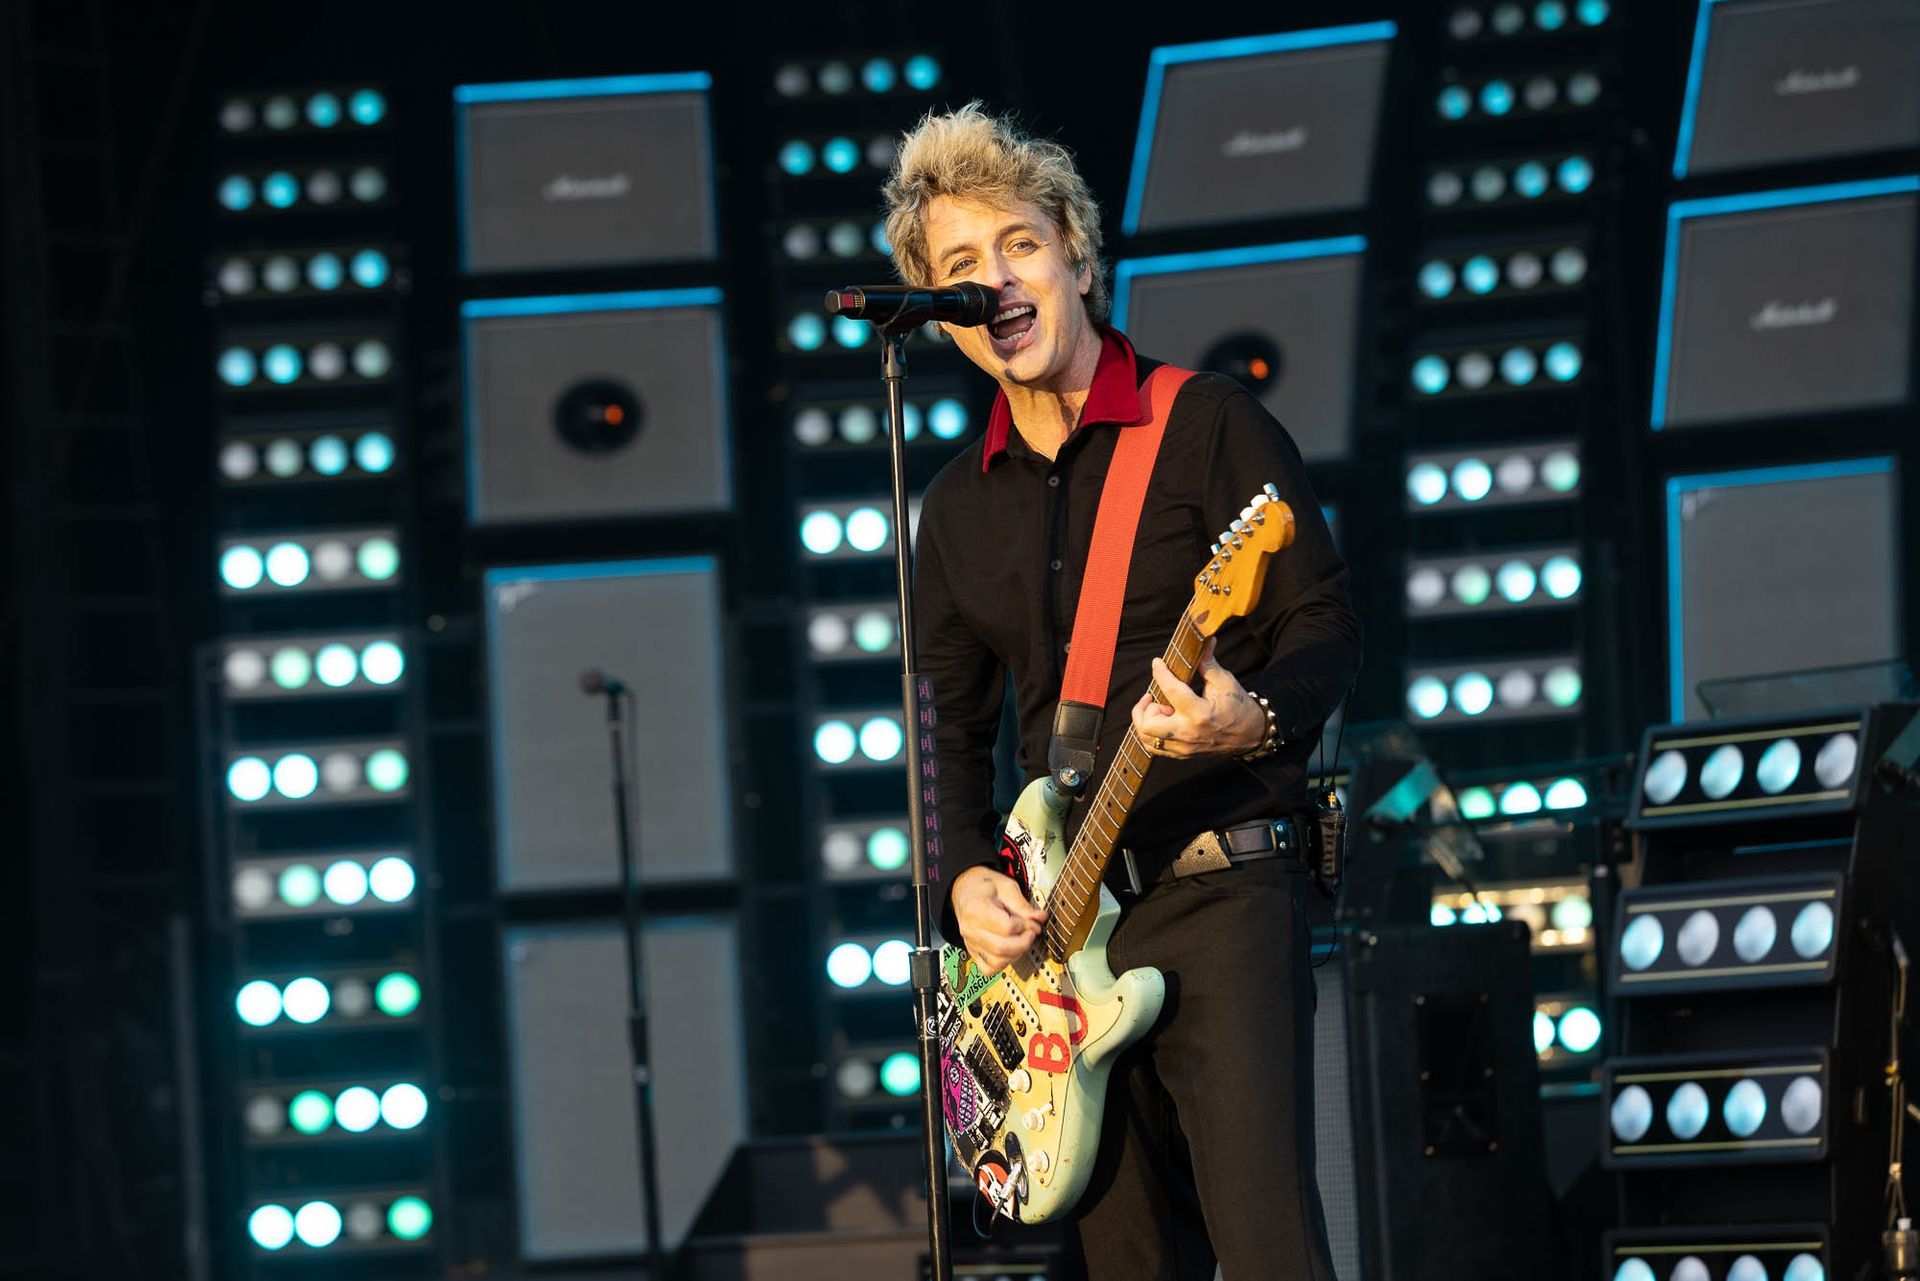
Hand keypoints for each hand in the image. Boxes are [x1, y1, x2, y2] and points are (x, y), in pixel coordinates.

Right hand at [952, 866, 1045, 976]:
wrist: (964, 888)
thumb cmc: (984, 885)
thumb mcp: (1006, 886)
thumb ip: (1023, 904)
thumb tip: (1040, 918)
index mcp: (976, 909)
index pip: (1006, 927)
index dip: (1025, 926)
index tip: (1033, 921)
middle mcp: (970, 929)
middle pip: (1001, 948)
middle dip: (1024, 942)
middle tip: (1032, 933)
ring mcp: (970, 942)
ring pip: (996, 962)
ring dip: (1016, 954)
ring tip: (1021, 941)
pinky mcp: (972, 950)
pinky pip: (988, 968)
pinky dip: (1002, 964)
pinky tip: (1010, 952)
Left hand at [1132, 637, 1265, 758]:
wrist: (1251, 735)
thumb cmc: (1239, 707)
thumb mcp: (1225, 681)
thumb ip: (1208, 663)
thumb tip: (1204, 641)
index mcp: (1199, 713)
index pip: (1170, 690)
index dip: (1160, 673)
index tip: (1157, 663)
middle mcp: (1188, 733)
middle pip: (1148, 724)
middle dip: (1144, 707)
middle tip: (1154, 696)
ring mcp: (1184, 747)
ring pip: (1147, 739)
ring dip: (1146, 721)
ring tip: (1159, 709)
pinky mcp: (1183, 754)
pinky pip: (1155, 748)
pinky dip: (1151, 734)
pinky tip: (1162, 720)